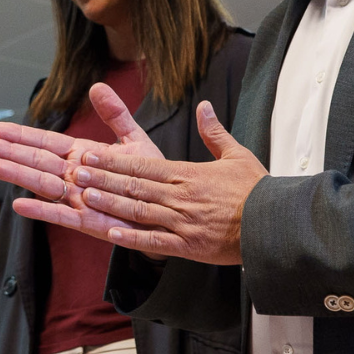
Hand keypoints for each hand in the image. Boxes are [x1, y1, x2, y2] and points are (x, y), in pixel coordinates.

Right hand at [0, 83, 166, 241]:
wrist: (166, 211)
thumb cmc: (149, 178)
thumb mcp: (134, 140)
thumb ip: (115, 115)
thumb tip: (97, 86)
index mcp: (83, 155)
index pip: (46, 142)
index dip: (22, 135)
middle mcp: (75, 176)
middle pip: (37, 161)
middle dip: (11, 152)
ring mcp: (77, 199)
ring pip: (42, 184)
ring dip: (18, 175)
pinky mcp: (86, 221)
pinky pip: (59, 214)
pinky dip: (40, 209)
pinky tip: (18, 204)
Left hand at [71, 102, 266, 264]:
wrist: (277, 224)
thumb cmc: (258, 191)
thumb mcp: (237, 155)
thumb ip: (215, 132)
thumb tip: (205, 107)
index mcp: (189, 174)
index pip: (143, 166)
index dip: (113, 161)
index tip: (91, 155)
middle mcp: (181, 197)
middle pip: (134, 186)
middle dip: (103, 180)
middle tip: (76, 173)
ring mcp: (184, 222)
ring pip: (139, 211)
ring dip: (110, 204)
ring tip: (85, 198)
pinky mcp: (190, 246)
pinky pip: (155, 242)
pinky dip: (133, 239)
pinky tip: (110, 234)